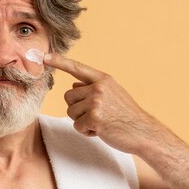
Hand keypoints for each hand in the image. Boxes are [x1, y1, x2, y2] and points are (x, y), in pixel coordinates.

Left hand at [44, 53, 163, 153]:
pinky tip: (101, 130)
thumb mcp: (113, 94)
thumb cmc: (126, 115)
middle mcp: (99, 87)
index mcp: (103, 79)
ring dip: (82, 121)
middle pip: (68, 96)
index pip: (77, 68)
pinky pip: (77, 125)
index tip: (44, 56)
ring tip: (100, 122)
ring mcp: (96, 102)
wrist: (143, 131)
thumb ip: (93, 87)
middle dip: (77, 108)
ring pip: (70, 112)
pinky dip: (86, 131)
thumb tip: (74, 83)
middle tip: (96, 115)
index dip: (59, 62)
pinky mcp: (94, 118)